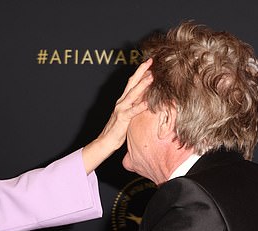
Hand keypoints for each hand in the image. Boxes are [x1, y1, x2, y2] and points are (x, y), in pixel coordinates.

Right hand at [81, 58, 152, 172]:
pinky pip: (132, 112)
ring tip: (152, 77)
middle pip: (132, 83)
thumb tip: (147, 98)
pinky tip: (147, 103)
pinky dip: (140, 106)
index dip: (141, 72)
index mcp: (124, 100)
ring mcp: (121, 109)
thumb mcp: (129, 113)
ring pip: (133, 94)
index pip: (133, 82)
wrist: (106, 141)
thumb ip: (135, 104)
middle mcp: (122, 101)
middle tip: (151, 62)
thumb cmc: (118, 129)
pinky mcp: (123, 118)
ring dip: (142, 85)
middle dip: (141, 71)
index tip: (150, 62)